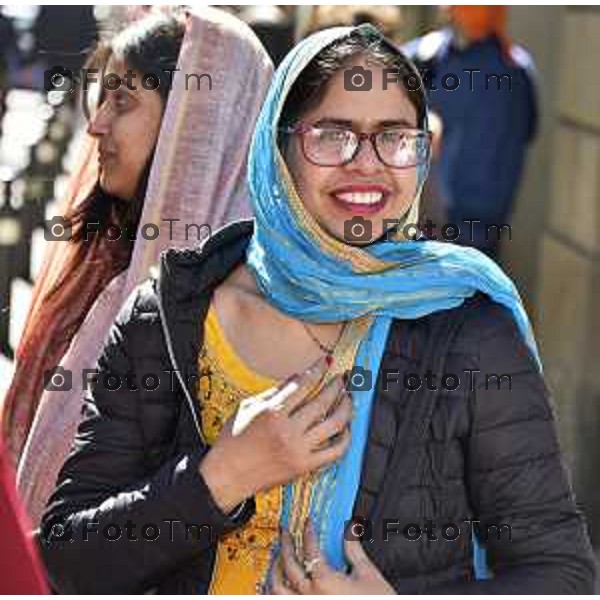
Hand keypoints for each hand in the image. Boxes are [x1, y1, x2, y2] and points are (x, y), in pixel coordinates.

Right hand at [199, 355, 352, 512]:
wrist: (226, 476)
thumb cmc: (231, 441)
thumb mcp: (247, 407)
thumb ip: (274, 392)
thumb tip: (298, 377)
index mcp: (272, 413)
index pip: (303, 385)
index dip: (318, 370)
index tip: (326, 362)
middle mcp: (288, 431)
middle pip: (322, 402)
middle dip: (336, 386)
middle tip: (342, 378)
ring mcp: (298, 450)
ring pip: (334, 425)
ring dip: (346, 408)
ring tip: (348, 398)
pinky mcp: (304, 467)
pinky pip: (334, 452)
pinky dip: (345, 438)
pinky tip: (346, 428)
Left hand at [271, 519, 395, 594]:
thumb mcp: (368, 575)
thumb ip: (354, 550)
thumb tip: (350, 529)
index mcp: (324, 581)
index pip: (310, 548)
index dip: (308, 531)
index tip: (308, 523)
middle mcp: (309, 595)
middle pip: (288, 565)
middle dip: (285, 544)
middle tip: (284, 531)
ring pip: (277, 589)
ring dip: (274, 570)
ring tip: (277, 558)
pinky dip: (276, 593)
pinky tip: (279, 587)